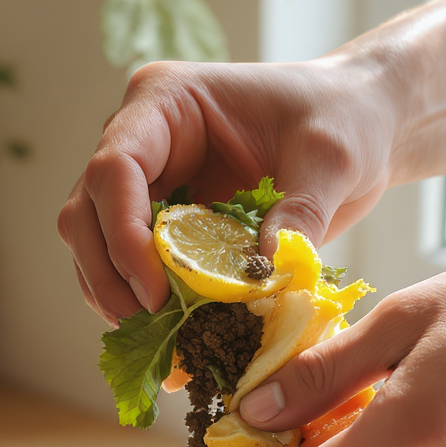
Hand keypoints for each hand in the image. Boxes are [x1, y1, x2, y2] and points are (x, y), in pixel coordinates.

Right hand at [57, 56, 397, 323]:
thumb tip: (263, 279)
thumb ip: (299, 216)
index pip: (114, 169)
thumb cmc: (344, 119)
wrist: (359, 127)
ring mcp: (148, 185)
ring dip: (119, 298)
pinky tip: (176, 343)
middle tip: (152, 328)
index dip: (123, 236)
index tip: (158, 293)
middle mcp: (143, 142)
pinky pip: (132, 270)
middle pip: (86, 215)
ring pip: (95, 248)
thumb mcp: (330, 160)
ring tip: (162, 344)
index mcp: (166, 102)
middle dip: (110, 277)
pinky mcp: (167, 225)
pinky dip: (145, 308)